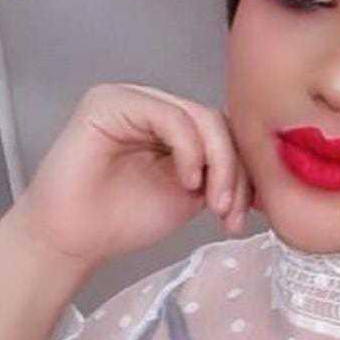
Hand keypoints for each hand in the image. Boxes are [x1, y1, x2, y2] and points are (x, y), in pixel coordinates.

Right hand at [11, 82, 253, 269]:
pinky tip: (188, 182)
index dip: (244, 170)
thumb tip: (265, 172)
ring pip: (200, 117)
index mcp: (174, 127)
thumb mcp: (189, 196)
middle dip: (235, 170)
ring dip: (220, 163)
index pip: (225, 133)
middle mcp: (154, 107)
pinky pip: (169, 115)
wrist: (74, 240)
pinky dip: (190, 149)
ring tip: (215, 203)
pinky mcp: (111, 102)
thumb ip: (219, 176)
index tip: (245, 214)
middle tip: (231, 211)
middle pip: (218, 123)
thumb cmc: (120, 220)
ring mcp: (132, 100)